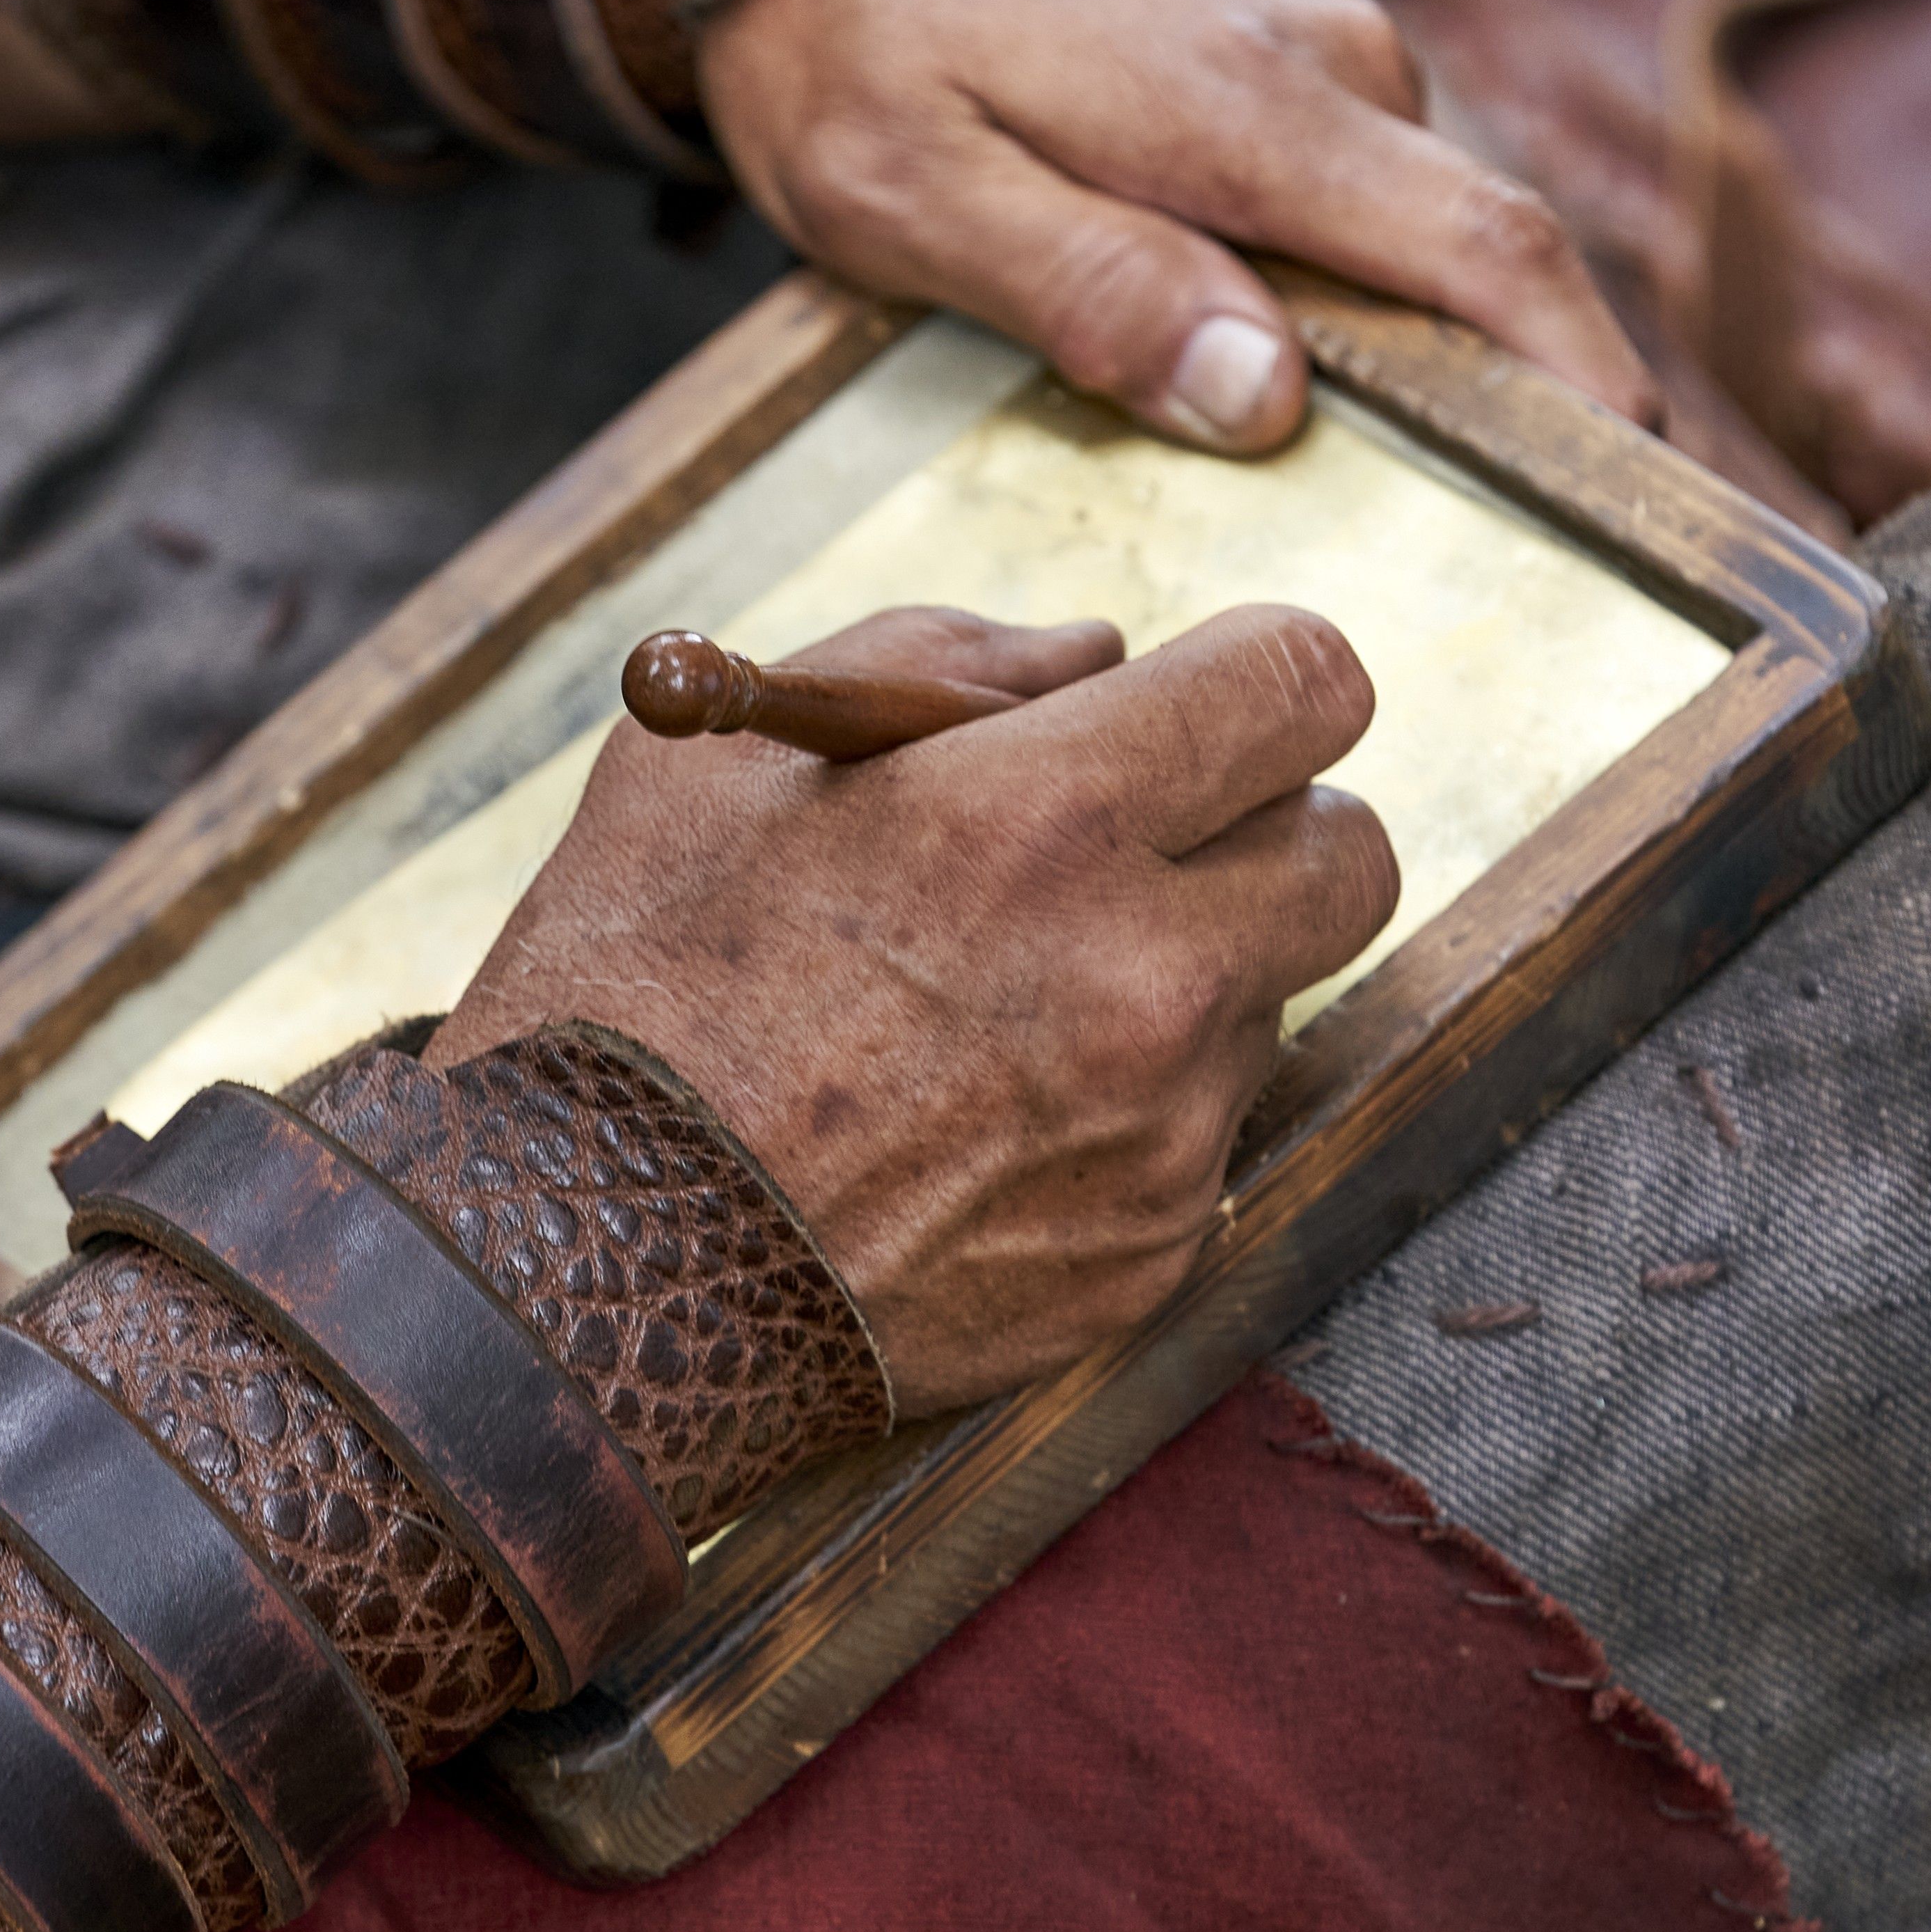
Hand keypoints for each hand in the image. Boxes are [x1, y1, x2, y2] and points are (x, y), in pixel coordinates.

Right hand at [431, 604, 1398, 1409]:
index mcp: (1050, 815)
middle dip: (1269, 827)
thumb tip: (1093, 656)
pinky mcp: (1149, 1253)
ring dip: (1186, 982)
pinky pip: (1204, 1144)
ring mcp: (1162, 1131)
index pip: (1307, 684)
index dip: (1265, 676)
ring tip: (1007, 1005)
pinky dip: (1129, 1117)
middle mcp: (1144, 975)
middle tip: (1150, 846)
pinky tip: (984, 1122)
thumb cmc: (631, 992)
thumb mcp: (729, 756)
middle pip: (1354, 853)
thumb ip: (938, 660)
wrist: (576, 1275)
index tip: (1213, 703)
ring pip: (1273, 1006)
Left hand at [697, 0, 1655, 453]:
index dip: (1588, 392)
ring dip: (1399, 367)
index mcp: (1256, 110)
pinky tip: (1265, 377)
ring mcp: (1326, 60)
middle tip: (1481, 578)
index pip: (1491, 258)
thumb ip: (1087, 287)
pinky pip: (1359, 209)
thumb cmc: (855, 28)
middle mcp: (1335, 74)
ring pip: (1411, 248)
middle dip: (1509, 420)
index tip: (1636, 516)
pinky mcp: (1294, 66)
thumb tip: (1264, 398)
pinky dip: (1342, 301)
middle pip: (1482, 273)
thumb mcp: (912, 188)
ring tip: (1342, 500)